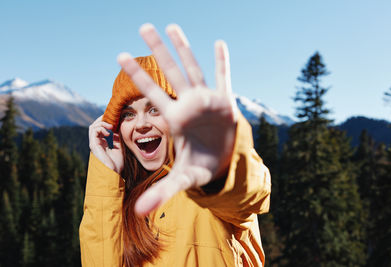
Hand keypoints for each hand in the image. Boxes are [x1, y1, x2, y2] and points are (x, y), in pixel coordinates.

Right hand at [89, 115, 123, 173]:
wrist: (114, 173)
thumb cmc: (118, 163)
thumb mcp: (120, 146)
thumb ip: (118, 137)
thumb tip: (120, 126)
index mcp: (102, 143)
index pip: (101, 128)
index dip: (107, 122)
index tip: (116, 119)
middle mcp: (97, 142)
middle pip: (95, 125)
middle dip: (103, 119)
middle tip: (112, 118)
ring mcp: (94, 143)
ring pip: (93, 126)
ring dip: (102, 123)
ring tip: (111, 125)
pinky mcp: (93, 145)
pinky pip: (94, 131)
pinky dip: (101, 128)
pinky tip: (108, 132)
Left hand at [117, 23, 237, 214]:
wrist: (223, 165)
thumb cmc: (200, 168)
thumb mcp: (182, 181)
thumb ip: (162, 193)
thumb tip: (138, 213)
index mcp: (175, 119)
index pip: (152, 92)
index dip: (137, 74)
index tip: (120, 54)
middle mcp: (188, 105)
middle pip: (171, 72)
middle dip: (158, 50)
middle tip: (144, 26)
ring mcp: (207, 101)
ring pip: (194, 69)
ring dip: (184, 48)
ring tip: (171, 26)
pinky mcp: (226, 103)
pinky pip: (224, 78)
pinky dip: (222, 62)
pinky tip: (218, 43)